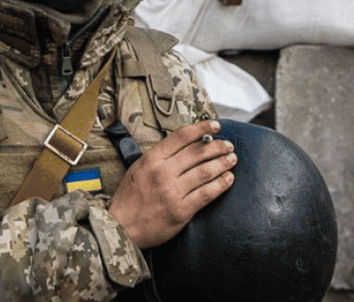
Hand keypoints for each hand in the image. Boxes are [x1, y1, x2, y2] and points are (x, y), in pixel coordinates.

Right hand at [107, 120, 235, 248]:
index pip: (181, 137)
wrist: (122, 227)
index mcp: (151, 159)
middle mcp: (162, 172)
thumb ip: (159, 157)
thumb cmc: (129, 198)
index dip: (201, 128)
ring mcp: (172, 192)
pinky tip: (228, 179)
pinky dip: (220, 184)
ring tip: (232, 159)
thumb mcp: (137, 169)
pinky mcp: (181, 210)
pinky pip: (206, 194)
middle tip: (228, 145)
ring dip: (222, 163)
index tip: (215, 126)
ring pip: (205, 171)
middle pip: (197, 152)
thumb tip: (185, 146)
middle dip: (217, 146)